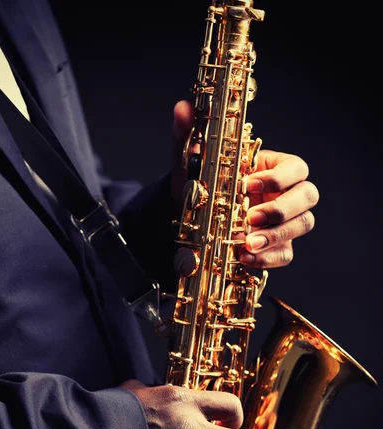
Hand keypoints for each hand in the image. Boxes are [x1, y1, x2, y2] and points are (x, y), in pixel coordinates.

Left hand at [171, 100, 318, 267]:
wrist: (190, 220)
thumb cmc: (200, 187)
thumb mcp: (191, 163)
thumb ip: (188, 136)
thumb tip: (182, 108)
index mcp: (273, 168)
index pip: (297, 167)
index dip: (280, 176)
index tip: (250, 183)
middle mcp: (285, 194)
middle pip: (309, 196)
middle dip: (283, 208)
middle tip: (251, 217)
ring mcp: (284, 222)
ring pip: (303, 225)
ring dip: (277, 235)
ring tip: (247, 243)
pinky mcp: (277, 247)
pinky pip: (285, 254)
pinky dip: (268, 257)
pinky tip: (244, 257)